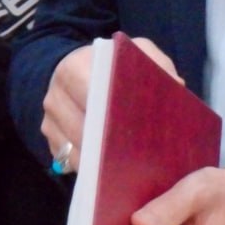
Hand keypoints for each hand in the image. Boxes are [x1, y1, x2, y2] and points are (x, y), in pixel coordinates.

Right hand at [41, 37, 180, 173]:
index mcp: (74, 67)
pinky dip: (92, 170)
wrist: (76, 70)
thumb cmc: (113, 64)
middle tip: (140, 155)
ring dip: (101, 162)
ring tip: (130, 168)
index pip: (92, 94)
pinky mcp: (50, 142)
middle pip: (83, 128)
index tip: (139, 127)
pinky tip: (113, 172)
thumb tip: (175, 87)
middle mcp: (54, 95)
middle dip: (110, 143)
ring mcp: (49, 121)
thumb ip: (156, 64)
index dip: (115, 112)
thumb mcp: (136, 52)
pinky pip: (71, 163)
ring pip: (76, 151)